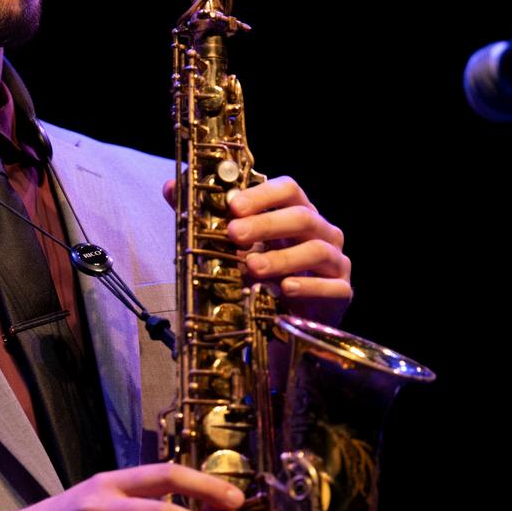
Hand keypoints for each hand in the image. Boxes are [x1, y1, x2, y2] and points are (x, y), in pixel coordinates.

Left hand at [162, 175, 351, 327]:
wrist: (282, 324)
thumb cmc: (260, 276)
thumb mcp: (232, 247)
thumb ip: (204, 216)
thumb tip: (170, 186)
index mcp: (297, 212)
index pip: (288, 189)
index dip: (262, 194)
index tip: (233, 206)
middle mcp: (322, 232)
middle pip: (302, 217)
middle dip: (266, 224)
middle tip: (233, 234)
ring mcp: (335, 262)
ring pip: (316, 250)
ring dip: (281, 258)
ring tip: (251, 268)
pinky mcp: (341, 292)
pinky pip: (332, 286)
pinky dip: (308, 287)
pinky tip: (285, 290)